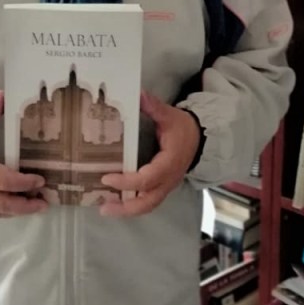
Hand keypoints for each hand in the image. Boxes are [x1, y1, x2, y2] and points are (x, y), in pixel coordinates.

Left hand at [99, 90, 200, 217]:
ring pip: (148, 206)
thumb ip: (154, 107)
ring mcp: (166, 186)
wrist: (200, 138)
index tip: (106, 178)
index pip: (146, 179)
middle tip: (103, 207)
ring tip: (105, 209)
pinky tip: (117, 202)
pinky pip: (148, 201)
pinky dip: (132, 205)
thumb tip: (138, 94)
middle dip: (125, 208)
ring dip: (127, 210)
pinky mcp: (163, 187)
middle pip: (147, 202)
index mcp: (169, 164)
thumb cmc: (183, 128)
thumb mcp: (170, 116)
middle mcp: (168, 180)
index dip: (126, 181)